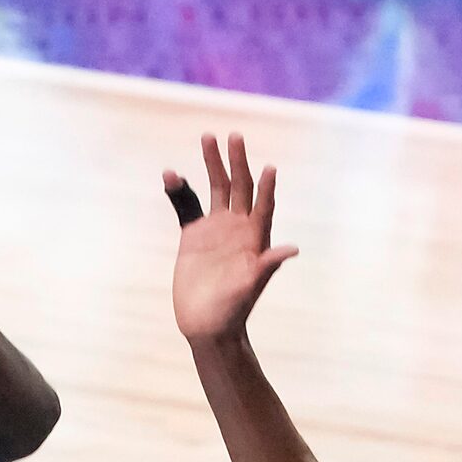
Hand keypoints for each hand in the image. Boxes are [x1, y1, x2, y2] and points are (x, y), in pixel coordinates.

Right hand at [167, 132, 297, 345]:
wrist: (207, 324)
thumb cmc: (233, 310)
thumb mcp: (251, 287)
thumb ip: (267, 265)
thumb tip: (291, 250)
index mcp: (256, 237)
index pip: (264, 204)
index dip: (266, 187)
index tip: (268, 167)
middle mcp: (238, 227)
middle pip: (240, 187)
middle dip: (237, 161)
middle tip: (233, 136)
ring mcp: (216, 229)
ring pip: (216, 189)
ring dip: (212, 165)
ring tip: (208, 138)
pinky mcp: (194, 236)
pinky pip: (186, 207)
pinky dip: (179, 191)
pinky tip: (170, 174)